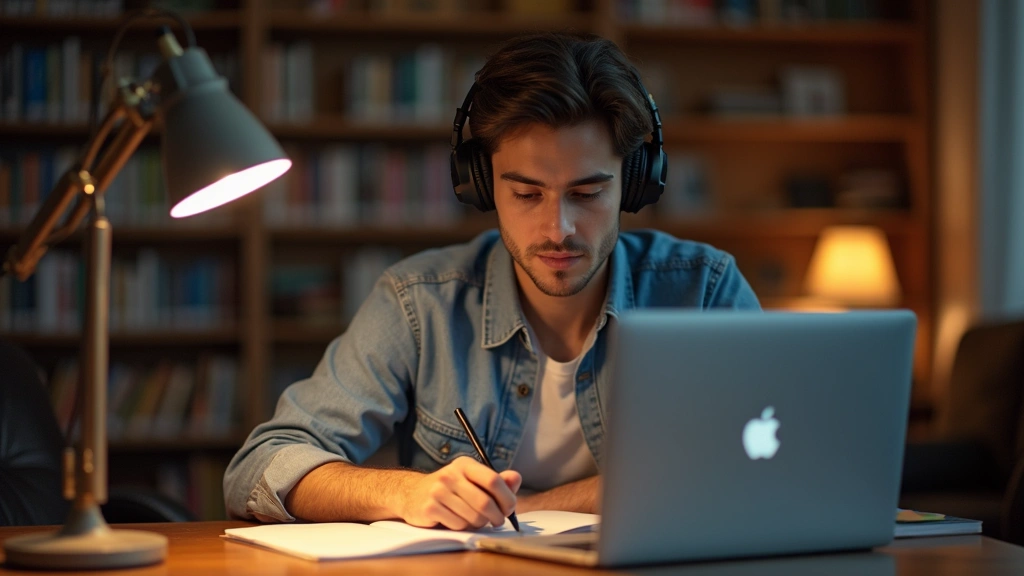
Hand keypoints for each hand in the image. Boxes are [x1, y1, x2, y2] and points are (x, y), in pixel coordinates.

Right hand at [397, 456, 520, 529]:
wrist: (413, 494)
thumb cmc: (451, 489)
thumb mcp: (472, 480)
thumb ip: (496, 480)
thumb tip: (516, 478)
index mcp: (465, 465)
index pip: (493, 479)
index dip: (506, 497)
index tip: (510, 508)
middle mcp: (450, 475)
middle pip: (485, 502)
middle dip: (497, 516)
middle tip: (498, 521)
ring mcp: (438, 491)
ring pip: (473, 517)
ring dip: (479, 523)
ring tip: (474, 518)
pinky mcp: (429, 508)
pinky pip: (458, 525)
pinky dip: (462, 527)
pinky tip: (456, 519)